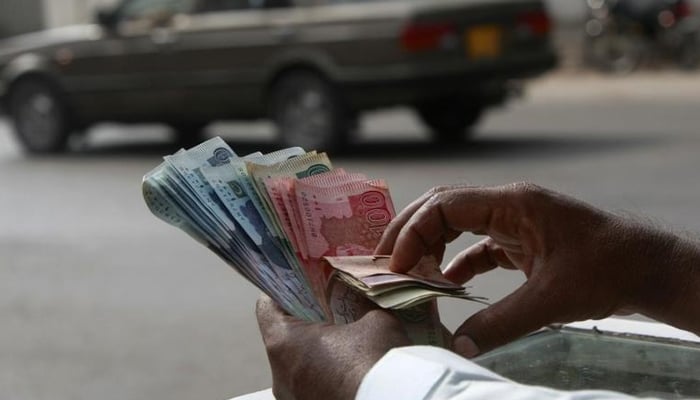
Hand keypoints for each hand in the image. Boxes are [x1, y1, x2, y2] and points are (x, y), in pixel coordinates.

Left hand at [256, 295, 410, 399]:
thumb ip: (364, 308)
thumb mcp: (376, 321)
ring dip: (317, 353)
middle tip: (332, 310)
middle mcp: (279, 376)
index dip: (285, 291)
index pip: (267, 307)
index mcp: (284, 343)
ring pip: (297, 366)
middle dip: (307, 324)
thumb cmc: (377, 362)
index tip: (303, 285)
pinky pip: (310, 387)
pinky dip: (326, 376)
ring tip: (347, 343)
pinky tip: (352, 370)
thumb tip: (367, 304)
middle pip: (284, 338)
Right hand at [376, 183, 697, 356]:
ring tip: (408, 271)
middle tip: (386, 261)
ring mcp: (515, 220)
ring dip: (431, 244)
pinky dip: (458, 261)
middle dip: (411, 231)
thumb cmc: (607, 270)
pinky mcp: (522, 239)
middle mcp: (508, 204)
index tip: (397, 264)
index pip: (445, 205)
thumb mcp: (551, 299)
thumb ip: (500, 322)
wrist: (647, 267)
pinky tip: (446, 283)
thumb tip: (458, 345)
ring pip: (457, 222)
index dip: (414, 232)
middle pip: (443, 206)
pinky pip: (478, 245)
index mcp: (512, 203)